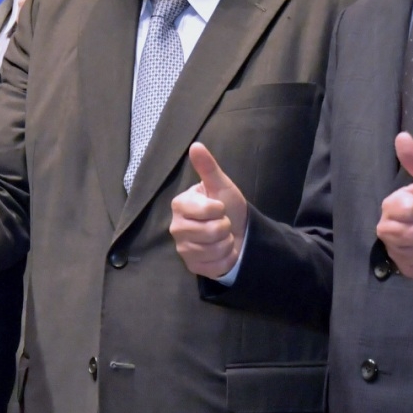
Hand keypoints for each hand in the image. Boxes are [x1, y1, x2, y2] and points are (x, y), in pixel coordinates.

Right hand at [170, 143, 248, 278]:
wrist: (237, 232)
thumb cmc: (227, 206)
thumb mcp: (220, 185)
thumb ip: (208, 167)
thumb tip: (195, 145)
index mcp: (180, 205)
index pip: (207, 210)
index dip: (220, 209)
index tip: (219, 207)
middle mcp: (176, 228)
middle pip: (211, 231)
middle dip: (225, 227)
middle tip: (222, 223)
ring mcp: (183, 249)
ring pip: (215, 249)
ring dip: (227, 243)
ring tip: (222, 237)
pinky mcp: (192, 266)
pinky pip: (215, 265)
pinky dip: (225, 258)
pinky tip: (222, 251)